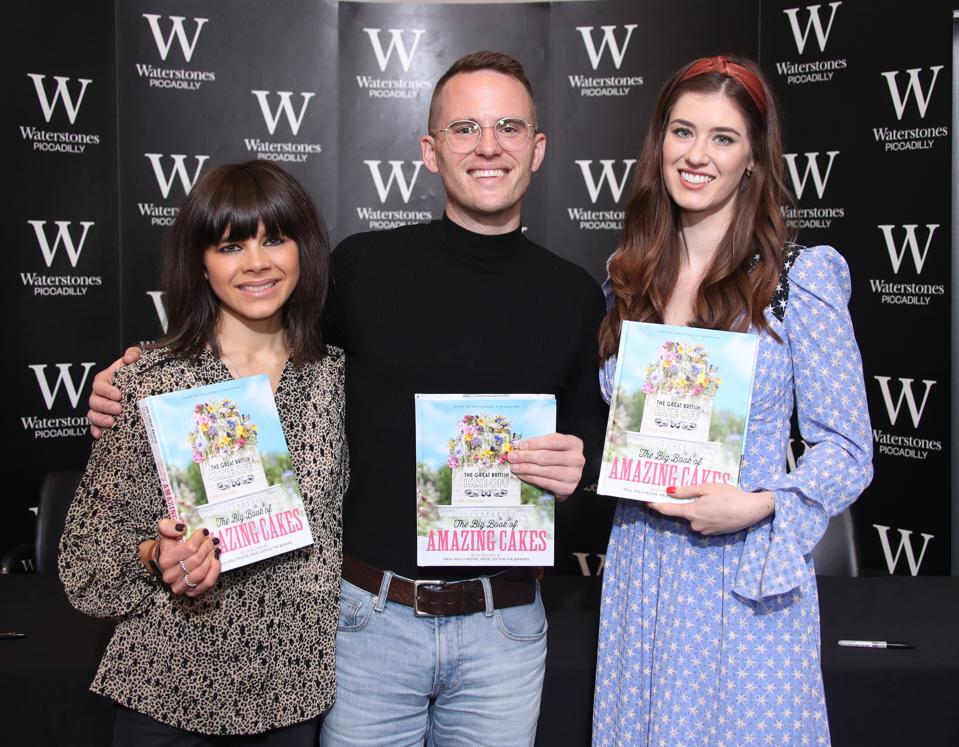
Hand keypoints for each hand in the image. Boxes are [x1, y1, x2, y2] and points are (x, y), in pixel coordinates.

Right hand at [87, 347, 141, 437]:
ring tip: (112, 422)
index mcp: (105, 379)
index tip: (119, 395)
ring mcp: (100, 407)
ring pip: (92, 414)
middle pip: (94, 401)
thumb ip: (133, 354)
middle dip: (106, 406)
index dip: (107, 390)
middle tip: (119, 409)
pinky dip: (95, 430)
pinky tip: (100, 435)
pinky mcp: (102, 419)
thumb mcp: (136, 360)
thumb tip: (127, 358)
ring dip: (100, 419)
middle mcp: (99, 394)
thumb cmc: (136, 371)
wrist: (141, 383)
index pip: (99, 384)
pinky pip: (94, 425)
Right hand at [140, 519, 220, 597]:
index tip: (204, 532)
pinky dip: (214, 571)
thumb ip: (168, 526)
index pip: (189, 548)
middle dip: (207, 547)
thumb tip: (181, 528)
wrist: (166, 561)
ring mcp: (180, 585)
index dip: (200, 538)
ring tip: (214, 549)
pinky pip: (206, 583)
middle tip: (212, 540)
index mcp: (165, 560)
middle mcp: (170, 575)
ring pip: (201, 573)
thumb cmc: (169, 546)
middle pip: (196, 560)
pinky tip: (216, 560)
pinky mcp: (191, 592)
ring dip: (211, 558)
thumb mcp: (165, 532)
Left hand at [507, 432, 584, 499]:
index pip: (553, 441)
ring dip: (526, 468)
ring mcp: (574, 475)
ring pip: (544, 470)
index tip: (520, 445)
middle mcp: (577, 459)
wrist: (569, 476)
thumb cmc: (558, 457)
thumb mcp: (554, 446)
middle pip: (547, 457)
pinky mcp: (567, 489)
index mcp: (574, 444)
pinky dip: (531, 478)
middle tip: (512, 457)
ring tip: (514, 466)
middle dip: (526, 457)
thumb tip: (518, 446)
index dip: (535, 443)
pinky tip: (522, 475)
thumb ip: (540, 444)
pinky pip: (545, 483)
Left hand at [649, 483, 774, 534]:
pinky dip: (706, 514)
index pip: (667, 510)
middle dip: (684, 503)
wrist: (751, 510)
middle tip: (693, 492)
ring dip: (698, 509)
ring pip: (694, 517)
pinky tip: (717, 507)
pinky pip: (703, 522)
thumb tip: (668, 491)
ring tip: (712, 498)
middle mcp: (695, 524)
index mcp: (691, 512)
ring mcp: (704, 530)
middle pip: (683, 513)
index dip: (655, 505)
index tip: (646, 501)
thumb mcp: (706, 488)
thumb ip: (686, 491)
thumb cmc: (729, 496)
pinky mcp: (713, 533)